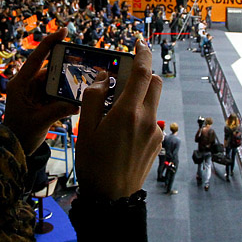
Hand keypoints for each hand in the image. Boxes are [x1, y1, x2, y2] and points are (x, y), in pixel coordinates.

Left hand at [3, 29, 78, 155]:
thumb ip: (58, 111)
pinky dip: (65, 93)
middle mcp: (26, 84)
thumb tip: (77, 104)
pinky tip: (76, 95)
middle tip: (81, 62)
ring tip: (81, 82)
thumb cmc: (20, 135)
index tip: (62, 31)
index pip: (35, 59)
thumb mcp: (40, 122)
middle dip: (64, 66)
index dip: (49, 43)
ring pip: (54, 81)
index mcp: (20, 84)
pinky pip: (55, 91)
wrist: (14, 148)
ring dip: (66, 83)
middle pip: (48, 68)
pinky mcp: (39, 100)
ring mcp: (33, 92)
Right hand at [75, 39, 162, 199]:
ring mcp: (155, 131)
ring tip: (115, 112)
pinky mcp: (157, 143)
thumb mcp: (85, 128)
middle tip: (122, 78)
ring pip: (153, 101)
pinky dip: (139, 116)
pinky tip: (121, 133)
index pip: (142, 72)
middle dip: (142, 73)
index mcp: (128, 112)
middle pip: (154, 82)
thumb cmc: (93, 164)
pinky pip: (151, 119)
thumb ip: (94, 97)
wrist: (111, 199)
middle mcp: (147, 119)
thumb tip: (104, 78)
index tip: (139, 42)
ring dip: (139, 96)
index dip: (142, 53)